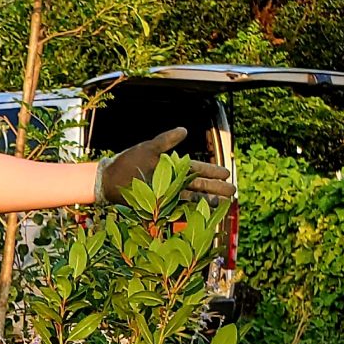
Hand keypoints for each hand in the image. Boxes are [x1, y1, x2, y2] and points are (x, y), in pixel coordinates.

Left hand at [99, 126, 233, 206]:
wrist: (109, 179)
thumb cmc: (127, 161)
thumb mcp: (149, 148)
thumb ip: (167, 141)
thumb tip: (184, 130)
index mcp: (172, 167)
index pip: (197, 169)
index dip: (212, 171)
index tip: (227, 172)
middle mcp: (172, 182)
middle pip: (198, 185)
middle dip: (215, 188)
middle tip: (233, 191)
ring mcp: (166, 195)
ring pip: (191, 198)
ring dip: (207, 201)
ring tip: (224, 203)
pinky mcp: (158, 206)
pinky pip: (177, 209)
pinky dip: (189, 211)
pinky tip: (202, 214)